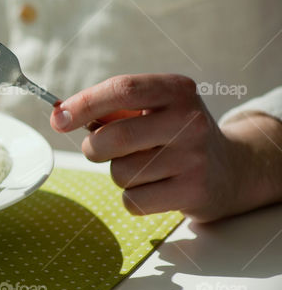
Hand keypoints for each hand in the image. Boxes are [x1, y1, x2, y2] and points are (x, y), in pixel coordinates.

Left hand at [50, 74, 281, 220]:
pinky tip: (155, 187)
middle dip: (93, 147)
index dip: (83, 103)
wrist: (230, 169)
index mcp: (176, 90)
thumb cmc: (172, 135)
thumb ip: (109, 109)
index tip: (58, 118)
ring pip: (121, 172)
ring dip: (118, 173)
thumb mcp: (151, 109)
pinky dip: (132, 198)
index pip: (122, 89)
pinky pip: (133, 200)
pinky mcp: (194, 191)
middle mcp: (189, 121)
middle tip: (98, 149)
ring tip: (143, 167)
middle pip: (115, 136)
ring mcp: (194, 158)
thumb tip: (60, 115)